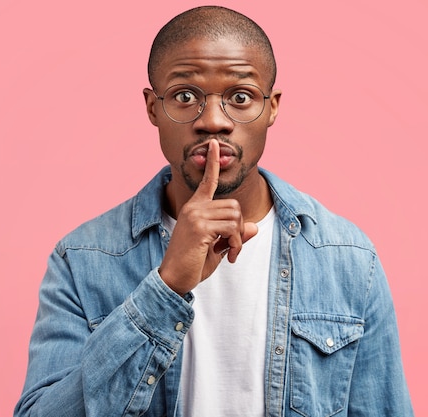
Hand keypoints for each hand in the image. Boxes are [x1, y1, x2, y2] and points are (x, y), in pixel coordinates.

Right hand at [159, 139, 257, 295]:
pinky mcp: (200, 227)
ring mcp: (196, 215)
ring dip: (238, 238)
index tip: (215, 143)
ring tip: (228, 252)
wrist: (173, 279)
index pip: (207, 181)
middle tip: (232, 247)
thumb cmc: (192, 263)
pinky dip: (236, 243)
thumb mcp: (217, 247)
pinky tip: (227, 256)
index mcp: (195, 208)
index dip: (213, 162)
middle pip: (234, 205)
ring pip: (235, 216)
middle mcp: (194, 207)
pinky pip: (232, 228)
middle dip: (240, 228)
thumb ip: (233, 235)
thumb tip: (254, 227)